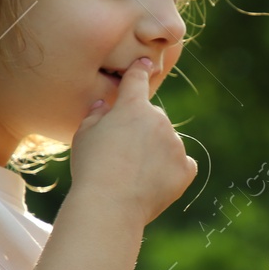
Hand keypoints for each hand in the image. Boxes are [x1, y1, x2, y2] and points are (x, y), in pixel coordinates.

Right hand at [70, 57, 196, 225]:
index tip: (145, 64)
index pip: (137, 80)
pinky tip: (154, 182)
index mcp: (132, 106)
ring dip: (156, 150)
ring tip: (134, 174)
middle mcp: (159, 120)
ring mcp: (175, 144)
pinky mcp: (185, 169)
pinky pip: (182, 164)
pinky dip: (172, 170)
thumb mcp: (83, 135)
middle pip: (153, 118)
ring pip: (167, 142)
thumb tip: (105, 105)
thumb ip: (96, 115)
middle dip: (141, 129)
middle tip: (122, 153)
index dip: (139, 71)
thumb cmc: (91, 168)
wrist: (109, 205)